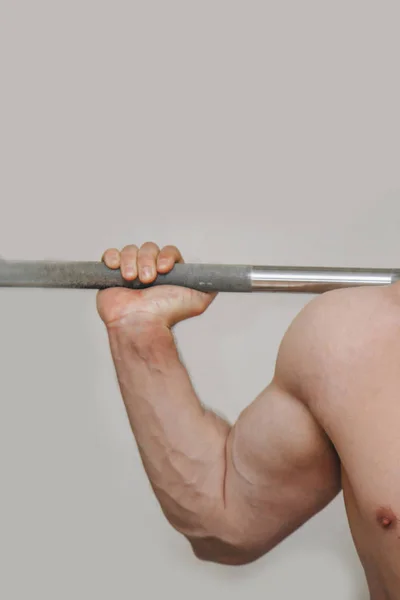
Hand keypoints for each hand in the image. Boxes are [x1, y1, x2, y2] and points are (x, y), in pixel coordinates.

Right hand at [96, 242, 217, 328]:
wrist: (142, 325)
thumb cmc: (167, 314)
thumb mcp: (198, 300)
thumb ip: (209, 286)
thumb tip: (218, 278)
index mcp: (168, 272)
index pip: (168, 251)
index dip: (166, 256)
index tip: (164, 268)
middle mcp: (149, 270)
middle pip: (148, 248)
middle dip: (147, 260)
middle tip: (148, 280)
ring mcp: (130, 271)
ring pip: (130, 250)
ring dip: (131, 262)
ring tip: (132, 280)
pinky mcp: (111, 275)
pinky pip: (110, 255)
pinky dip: (112, 257)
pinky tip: (116, 269)